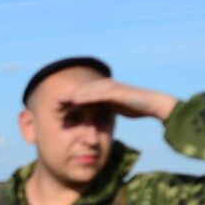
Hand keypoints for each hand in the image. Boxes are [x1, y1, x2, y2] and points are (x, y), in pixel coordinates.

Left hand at [57, 77, 177, 121]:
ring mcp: (110, 86)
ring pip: (86, 90)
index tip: (54, 108)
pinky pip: (97, 93)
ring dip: (71, 95)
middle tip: (50, 104)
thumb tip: (91, 119)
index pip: (82, 95)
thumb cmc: (134, 107)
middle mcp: (104, 86)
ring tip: (58, 102)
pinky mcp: (116, 90)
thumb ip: (102, 111)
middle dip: (66, 97)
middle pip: (81, 91)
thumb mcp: (114, 110)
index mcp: (102, 91)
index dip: (68, 101)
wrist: (153, 104)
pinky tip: (75, 100)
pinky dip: (85, 96)